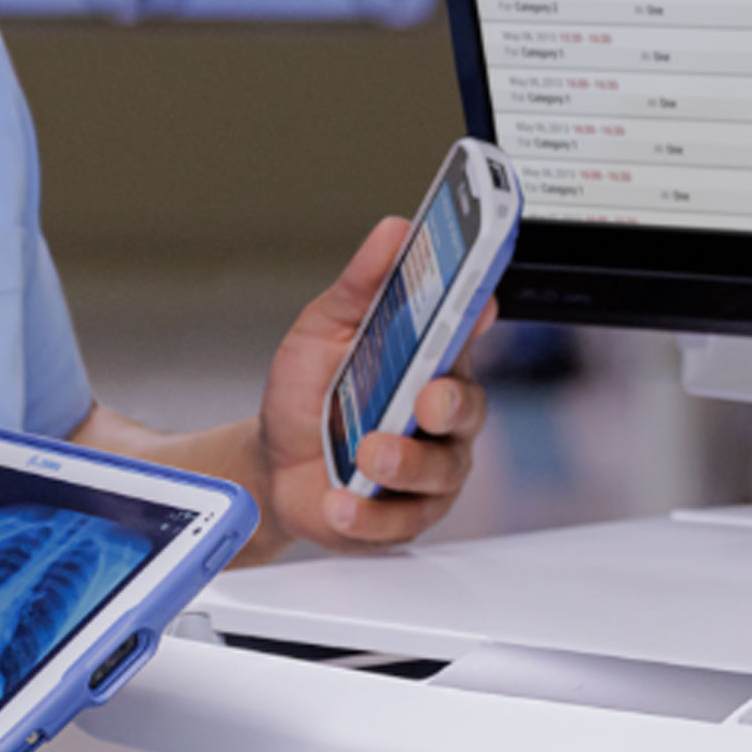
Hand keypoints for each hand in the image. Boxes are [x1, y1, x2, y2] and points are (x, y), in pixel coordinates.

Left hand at [250, 216, 491, 551]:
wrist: (272, 466)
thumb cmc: (309, 395)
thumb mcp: (323, 330)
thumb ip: (362, 285)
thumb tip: (394, 230)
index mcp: (429, 359)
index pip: (468, 330)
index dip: (479, 315)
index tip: (478, 302)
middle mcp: (440, 415)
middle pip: (468, 406)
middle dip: (451, 403)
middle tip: (426, 400)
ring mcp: (429, 469)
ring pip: (442, 471)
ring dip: (405, 464)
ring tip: (367, 457)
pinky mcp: (406, 516)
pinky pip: (402, 521)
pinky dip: (369, 515)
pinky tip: (341, 504)